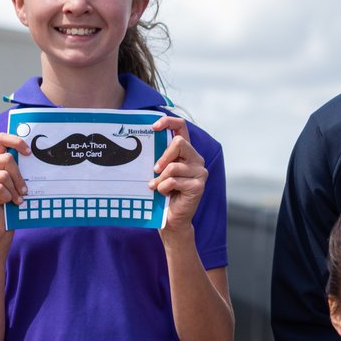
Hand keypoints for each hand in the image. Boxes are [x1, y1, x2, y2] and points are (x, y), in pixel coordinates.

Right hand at [0, 132, 28, 239]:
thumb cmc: (11, 206)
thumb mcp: (17, 185)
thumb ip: (19, 171)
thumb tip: (33, 157)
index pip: (1, 140)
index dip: (16, 141)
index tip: (29, 152)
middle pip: (6, 159)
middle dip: (20, 177)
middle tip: (24, 191)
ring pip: (3, 175)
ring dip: (14, 190)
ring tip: (15, 200)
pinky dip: (6, 197)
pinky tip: (3, 203)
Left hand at [150, 116, 206, 230]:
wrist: (171, 219)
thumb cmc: (162, 193)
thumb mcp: (159, 170)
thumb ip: (158, 156)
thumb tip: (140, 141)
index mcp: (186, 151)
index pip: (181, 126)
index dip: (168, 122)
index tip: (154, 127)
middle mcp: (196, 159)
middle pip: (180, 142)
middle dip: (163, 156)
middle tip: (154, 169)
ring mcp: (200, 172)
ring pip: (174, 165)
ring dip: (160, 178)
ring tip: (156, 187)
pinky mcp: (198, 186)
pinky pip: (175, 180)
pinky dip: (164, 187)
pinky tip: (164, 193)